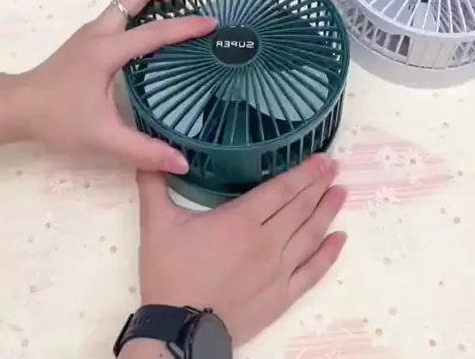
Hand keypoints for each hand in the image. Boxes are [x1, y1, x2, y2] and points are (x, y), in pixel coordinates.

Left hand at [16, 0, 215, 172]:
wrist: (19, 108)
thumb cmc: (58, 120)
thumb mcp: (102, 139)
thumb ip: (143, 151)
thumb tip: (182, 162)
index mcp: (106, 51)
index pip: (153, 33)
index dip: (185, 27)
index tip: (213, 23)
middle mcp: (100, 33)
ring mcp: (93, 32)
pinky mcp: (90, 38)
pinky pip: (122, 10)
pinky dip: (144, 3)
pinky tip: (158, 17)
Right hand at [137, 155, 346, 345]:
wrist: (179, 331)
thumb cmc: (170, 274)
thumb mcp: (156, 225)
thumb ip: (153, 186)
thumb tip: (146, 157)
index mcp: (242, 220)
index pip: (281, 189)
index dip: (303, 172)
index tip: (321, 159)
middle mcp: (268, 242)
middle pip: (300, 207)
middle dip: (319, 185)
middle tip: (335, 167)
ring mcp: (279, 271)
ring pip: (310, 235)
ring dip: (327, 212)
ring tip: (341, 193)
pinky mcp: (282, 296)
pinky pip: (313, 272)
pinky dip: (329, 254)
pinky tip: (340, 239)